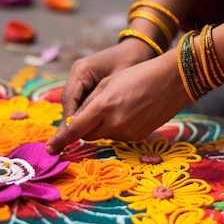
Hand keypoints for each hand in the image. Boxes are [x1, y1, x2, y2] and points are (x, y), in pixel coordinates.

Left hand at [46, 51, 190, 153]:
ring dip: (102, 125)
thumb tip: (76, 122)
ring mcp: (127, 132)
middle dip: (84, 127)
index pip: (75, 129)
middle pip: (88, 134)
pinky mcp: (138, 136)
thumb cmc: (138, 74)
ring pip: (104, 135)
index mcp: (103, 106)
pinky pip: (118, 135)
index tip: (50, 149)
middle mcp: (114, 123)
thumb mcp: (108, 83)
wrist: (173, 80)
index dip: (60, 140)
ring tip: (118, 104)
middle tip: (91, 111)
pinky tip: (130, 110)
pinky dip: (117, 126)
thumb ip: (89, 104)